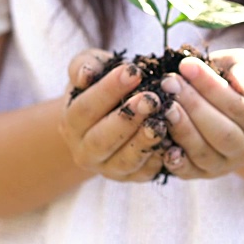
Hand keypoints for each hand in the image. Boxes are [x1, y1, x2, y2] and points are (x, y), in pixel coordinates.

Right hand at [59, 49, 165, 181]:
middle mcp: (85, 151)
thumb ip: (86, 65)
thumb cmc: (103, 84)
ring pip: (124, 161)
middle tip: (151, 99)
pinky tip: (172, 141)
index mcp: (71, 123)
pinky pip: (144, 172)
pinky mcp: (131, 178)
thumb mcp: (93, 67)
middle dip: (127, 119)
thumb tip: (85, 74)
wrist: (111, 115)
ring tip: (162, 121)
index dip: (108, 90)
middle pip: (102, 139)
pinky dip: (159, 158)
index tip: (133, 72)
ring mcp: (107, 169)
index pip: (85, 108)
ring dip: (144, 141)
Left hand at [160, 48, 243, 178]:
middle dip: (193, 106)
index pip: (236, 106)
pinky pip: (188, 171)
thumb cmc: (230, 80)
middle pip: (221, 133)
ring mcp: (224, 166)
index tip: (186, 65)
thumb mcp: (243, 66)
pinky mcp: (201, 174)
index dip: (210, 86)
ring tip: (165, 105)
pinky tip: (163, 141)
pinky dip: (175, 160)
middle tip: (169, 83)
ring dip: (182, 129)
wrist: (222, 108)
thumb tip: (238, 82)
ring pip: (203, 153)